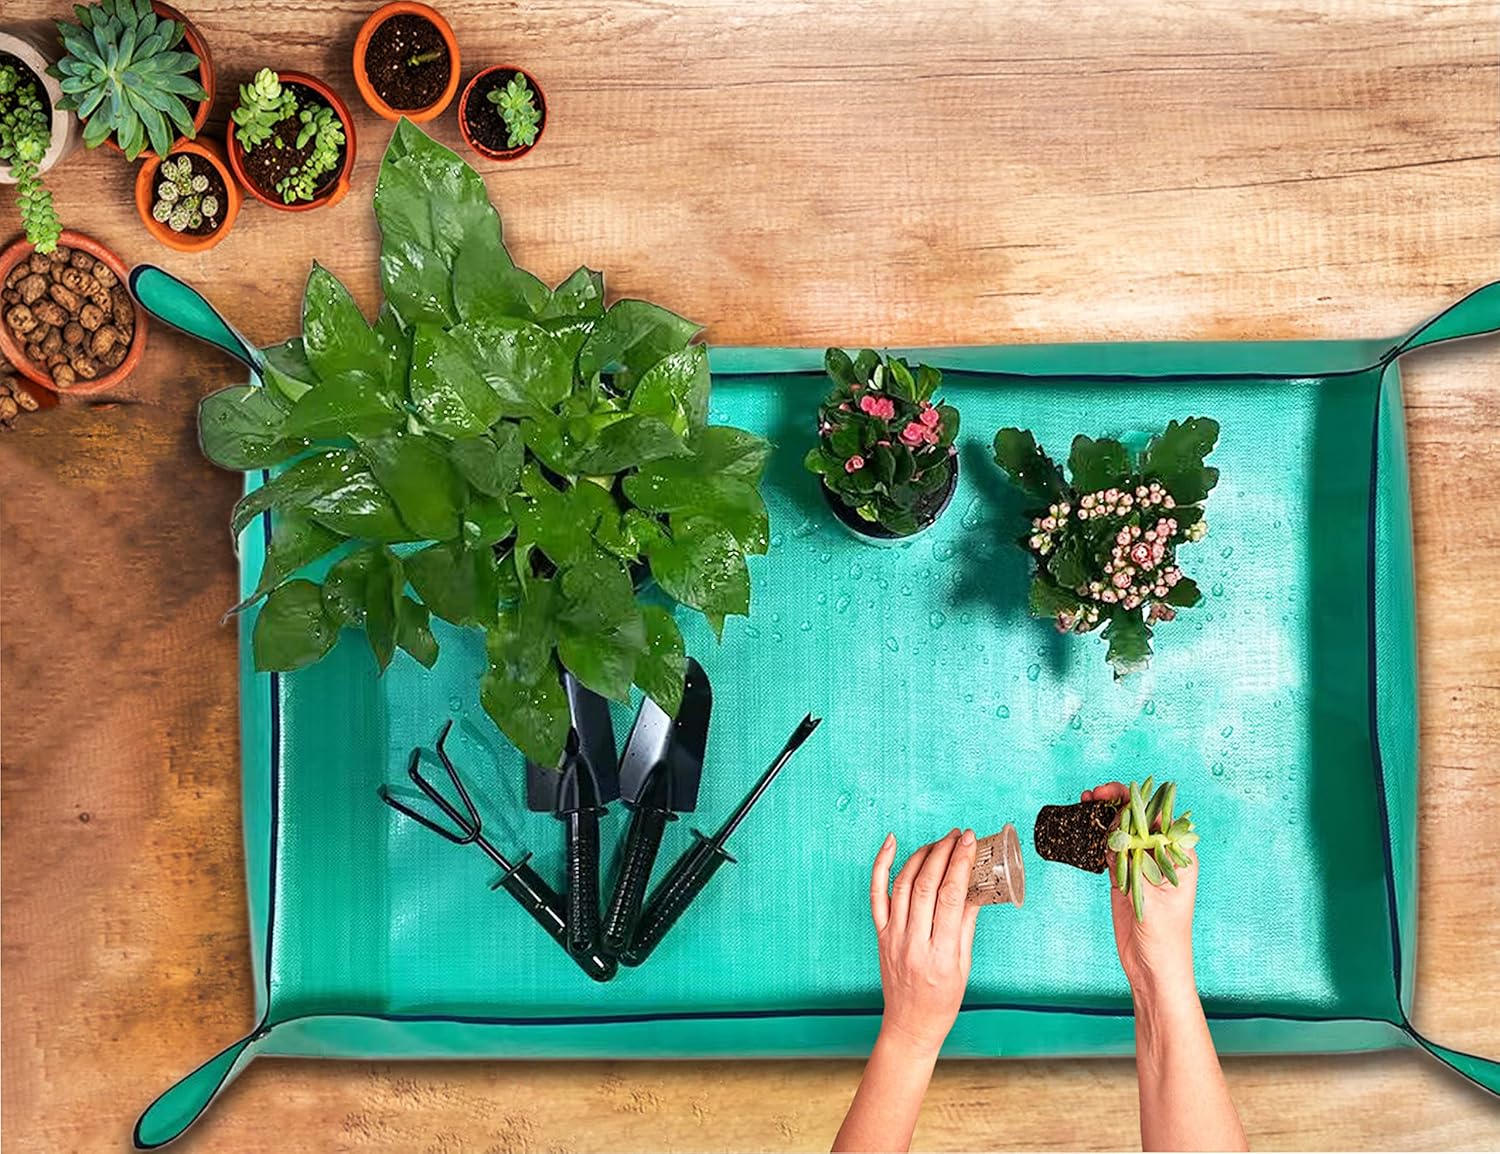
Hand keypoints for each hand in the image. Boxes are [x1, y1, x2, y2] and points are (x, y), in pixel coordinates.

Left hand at [868, 828, 979, 1056]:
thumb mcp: (964, 965)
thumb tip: (975, 887)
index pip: (951, 896)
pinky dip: (881, 865)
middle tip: (958, 836)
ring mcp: (893, 936)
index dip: (961, 863)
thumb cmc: (942, 1001)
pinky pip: (877, 893)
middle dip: (944, 853)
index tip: (970, 842)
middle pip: (926, 885)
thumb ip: (967, 924)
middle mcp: (914, 942)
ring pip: (903, 884)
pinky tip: (891, 843)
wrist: (910, 1025)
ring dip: (922, 855)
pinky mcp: (880, 934)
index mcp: (941, 953)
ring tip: (939, 841)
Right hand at [1083, 783, 1197, 1001]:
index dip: (1137, 800)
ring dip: (1105, 816)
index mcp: (1179, 858)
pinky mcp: (1123, 877)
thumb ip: (1137, 864)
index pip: (1159, 817)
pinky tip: (1086, 825)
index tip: (1114, 793)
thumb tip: (1122, 830)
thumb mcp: (1153, 899)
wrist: (1152, 968)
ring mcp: (1140, 866)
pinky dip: (1097, 836)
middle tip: (1094, 794)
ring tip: (1085, 801)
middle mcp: (1160, 857)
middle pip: (1139, 819)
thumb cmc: (1165, 938)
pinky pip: (1110, 849)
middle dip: (1117, 802)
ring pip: (1122, 831)